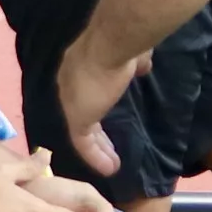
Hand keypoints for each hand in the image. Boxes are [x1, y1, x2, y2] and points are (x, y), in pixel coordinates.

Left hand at [55, 39, 150, 179]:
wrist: (112, 43)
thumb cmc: (124, 43)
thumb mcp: (131, 53)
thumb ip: (134, 63)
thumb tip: (142, 66)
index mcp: (79, 65)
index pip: (87, 90)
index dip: (99, 104)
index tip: (110, 116)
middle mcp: (69, 82)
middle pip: (83, 111)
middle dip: (97, 133)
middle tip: (110, 148)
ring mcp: (70, 100)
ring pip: (82, 129)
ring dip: (98, 148)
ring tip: (112, 164)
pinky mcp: (76, 117)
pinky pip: (83, 142)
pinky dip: (96, 156)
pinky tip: (110, 168)